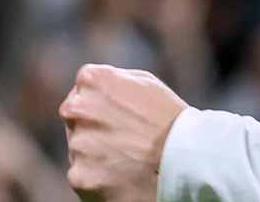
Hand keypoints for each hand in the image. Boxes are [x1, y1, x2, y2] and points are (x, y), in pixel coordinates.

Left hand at [60, 64, 187, 201]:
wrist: (184, 159)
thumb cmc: (170, 117)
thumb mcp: (145, 82)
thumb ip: (112, 81)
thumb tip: (94, 88)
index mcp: (91, 80)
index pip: (82, 92)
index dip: (101, 106)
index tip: (118, 117)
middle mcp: (76, 109)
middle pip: (75, 120)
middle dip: (93, 128)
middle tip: (122, 140)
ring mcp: (77, 145)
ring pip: (79, 150)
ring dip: (96, 154)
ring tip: (127, 160)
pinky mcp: (79, 177)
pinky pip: (82, 177)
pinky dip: (98, 179)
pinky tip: (121, 177)